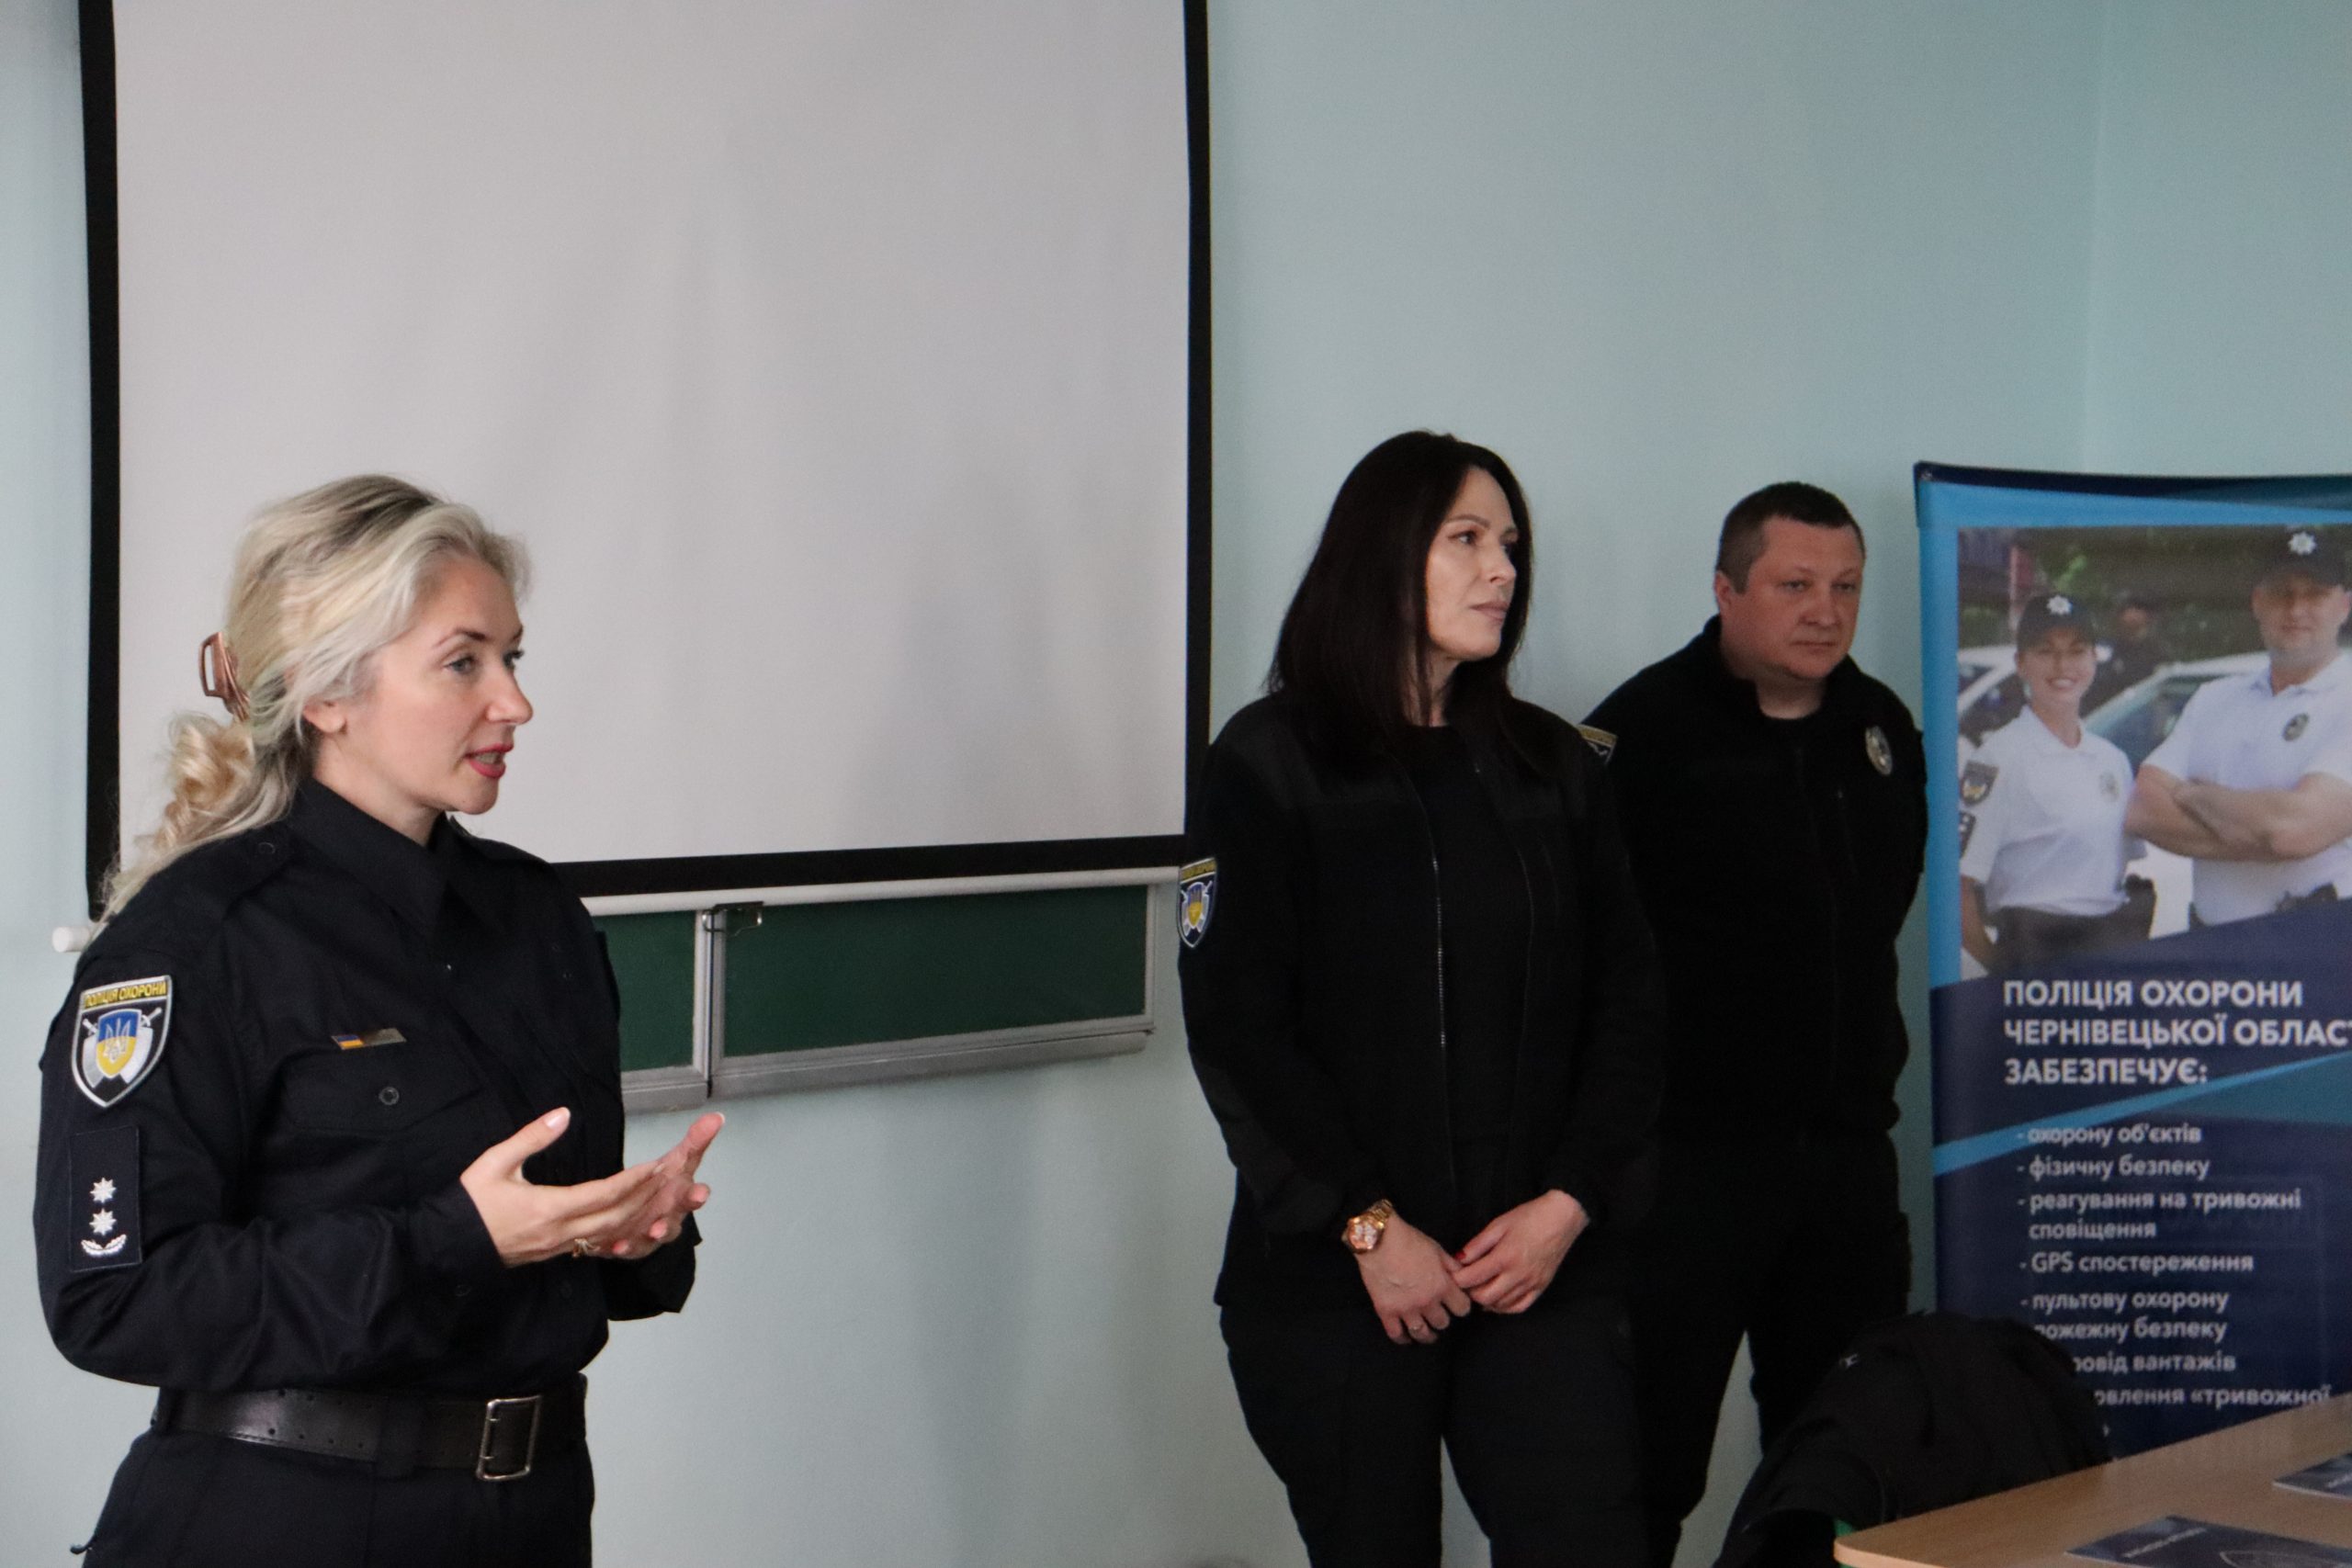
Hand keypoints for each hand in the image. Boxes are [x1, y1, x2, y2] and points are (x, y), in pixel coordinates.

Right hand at [459, 1107, 665, 1267]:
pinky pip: (595, 1244)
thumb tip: (563, 1114)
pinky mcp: (554, 1253)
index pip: (603, 1194)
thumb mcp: (494, 1162)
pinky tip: (632, 1221)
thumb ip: (530, 1138)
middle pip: (615, 1217)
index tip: (657, 1165)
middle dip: (647, 1198)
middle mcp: (560, 1231)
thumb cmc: (469, 1202)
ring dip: (637, 1215)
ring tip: (660, 1196)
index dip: (634, 1181)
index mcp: (548, 1208)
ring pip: (608, 1234)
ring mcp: (558, 1246)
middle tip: (671, 1179)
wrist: (446, 1246)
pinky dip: (618, 1231)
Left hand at [578, 1111, 724, 1260]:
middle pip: (673, 1221)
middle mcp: (671, 1217)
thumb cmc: (664, 1182)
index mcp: (682, 1194)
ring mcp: (652, 1234)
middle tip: (658, 1228)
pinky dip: (622, 1248)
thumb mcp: (677, 1160)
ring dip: (644, 1239)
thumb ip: (695, 1140)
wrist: (642, 1209)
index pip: (694, 1194)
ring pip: (650, 1239)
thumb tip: (717, 1116)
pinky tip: (614, 1246)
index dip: (697, 1195)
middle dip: (667, 1224)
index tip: (699, 1193)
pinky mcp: (633, 1245)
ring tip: (637, 1238)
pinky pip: (627, 1248)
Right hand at [1356, 1213, 1473, 1345]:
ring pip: (1422, 1333)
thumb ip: (1452, 1267)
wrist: (1378, 1239)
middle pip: (1443, 1323)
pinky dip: (1402, 1338)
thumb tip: (1463, 1278)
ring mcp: (1406, 1308)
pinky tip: (1406, 1337)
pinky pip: (1396, 1334)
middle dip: (1443, 1318)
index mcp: (1442, 1285)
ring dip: (1427, 1334)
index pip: (1462, 1309)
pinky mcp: (1386, 1311)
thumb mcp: (1437, 1249)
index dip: (1461, 1306)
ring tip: (1427, 1333)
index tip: (1457, 1304)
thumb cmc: (1409, 1240)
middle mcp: (1426, 1301)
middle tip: (1438, 1313)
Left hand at [1453, 1189, 1588, 1314]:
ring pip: (1501, 1305)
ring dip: (1485, 1300)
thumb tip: (1459, 1259)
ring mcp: (1530, 1284)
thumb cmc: (1529, 1217)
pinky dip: (1504, 1308)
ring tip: (1478, 1288)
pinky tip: (1496, 1301)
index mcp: (1504, 1257)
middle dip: (1469, 1292)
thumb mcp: (1498, 1225)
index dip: (1457, 1279)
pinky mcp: (1540, 1287)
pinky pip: (1519, 1307)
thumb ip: (1477, 1244)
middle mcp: (1517, 1275)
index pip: (1472, 1278)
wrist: (1561, 1219)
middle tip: (1465, 1282)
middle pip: (1484, 1297)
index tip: (1451, 1274)